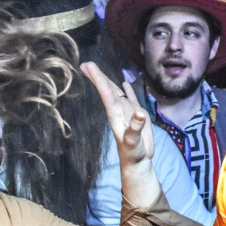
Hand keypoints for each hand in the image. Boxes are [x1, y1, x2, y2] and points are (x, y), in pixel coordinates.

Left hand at [81, 61, 159, 207]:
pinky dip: (127, 89)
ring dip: (108, 80)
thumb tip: (139, 113)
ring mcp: (127, 111)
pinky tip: (124, 82)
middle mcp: (119, 110)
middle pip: (107, 89)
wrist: (138, 161)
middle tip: (85, 63)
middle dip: (97, 77)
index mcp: (115, 114)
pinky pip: (131, 98)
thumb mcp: (133, 142)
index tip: (88, 66)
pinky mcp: (137, 115)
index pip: (106, 93)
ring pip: (117, 92)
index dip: (97, 79)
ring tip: (98, 69)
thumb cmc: (133, 153)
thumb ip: (135, 128)